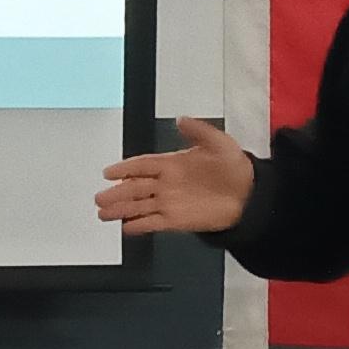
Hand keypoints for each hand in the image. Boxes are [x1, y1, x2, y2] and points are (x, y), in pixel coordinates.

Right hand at [95, 117, 257, 237]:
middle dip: (116, 193)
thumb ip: (198, 131)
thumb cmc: (235, 168)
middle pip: (135, 188)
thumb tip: (180, 120)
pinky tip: (126, 228)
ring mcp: (171, 203)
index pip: (142, 165)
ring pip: (139, 206)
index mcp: (173, 163)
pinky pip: (154, 223)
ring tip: (103, 214)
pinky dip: (139, 226)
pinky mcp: (177, 220)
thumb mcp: (219, 143)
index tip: (108, 172)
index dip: (125, 168)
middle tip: (99, 197)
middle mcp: (167, 183)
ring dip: (121, 210)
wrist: (250, 196)